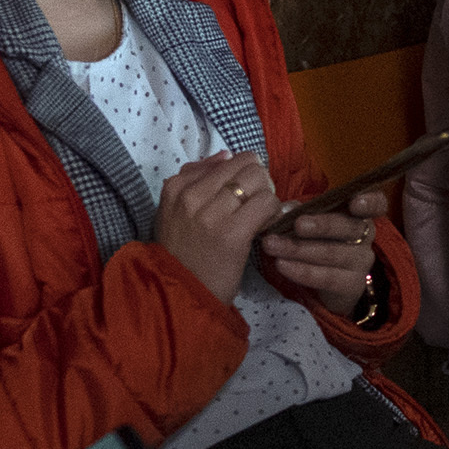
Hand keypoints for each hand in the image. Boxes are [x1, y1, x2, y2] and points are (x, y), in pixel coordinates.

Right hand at [153, 153, 273, 296]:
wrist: (181, 294)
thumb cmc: (183, 254)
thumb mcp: (175, 212)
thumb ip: (196, 179)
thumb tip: (227, 154)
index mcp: (176, 186)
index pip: (225, 160)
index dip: (242, 176)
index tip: (242, 198)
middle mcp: (191, 196)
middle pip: (246, 165)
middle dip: (259, 182)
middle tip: (257, 205)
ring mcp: (210, 214)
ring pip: (259, 180)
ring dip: (267, 197)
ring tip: (260, 217)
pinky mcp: (232, 233)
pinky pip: (267, 203)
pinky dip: (274, 212)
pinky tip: (266, 227)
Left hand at [258, 183, 386, 318]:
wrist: (327, 287)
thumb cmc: (317, 243)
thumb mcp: (309, 223)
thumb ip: (299, 212)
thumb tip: (285, 210)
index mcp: (357, 214)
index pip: (377, 204)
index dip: (370, 202)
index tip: (355, 203)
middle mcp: (365, 236)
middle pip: (350, 227)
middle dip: (322, 225)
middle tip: (297, 224)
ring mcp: (361, 262)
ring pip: (334, 253)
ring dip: (300, 249)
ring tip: (273, 246)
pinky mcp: (352, 285)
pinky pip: (328, 278)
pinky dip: (303, 272)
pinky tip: (282, 265)